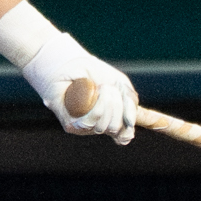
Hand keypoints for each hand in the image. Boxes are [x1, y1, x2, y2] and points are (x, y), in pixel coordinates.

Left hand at [21, 33, 137, 142]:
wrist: (70, 64)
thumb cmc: (95, 73)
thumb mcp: (120, 84)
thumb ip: (130, 101)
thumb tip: (130, 124)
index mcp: (111, 119)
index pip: (124, 136)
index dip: (128, 129)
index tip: (129, 116)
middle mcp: (98, 126)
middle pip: (116, 128)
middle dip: (118, 106)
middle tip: (110, 88)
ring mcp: (84, 127)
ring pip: (104, 127)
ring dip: (108, 105)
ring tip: (103, 88)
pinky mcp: (71, 126)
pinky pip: (89, 123)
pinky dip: (97, 108)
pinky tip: (96, 94)